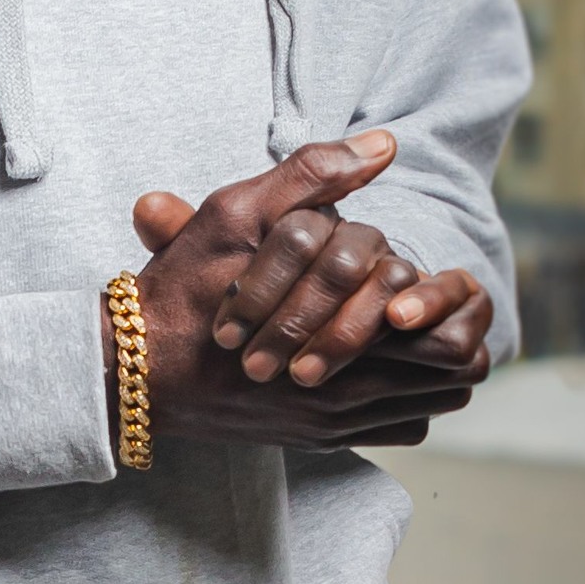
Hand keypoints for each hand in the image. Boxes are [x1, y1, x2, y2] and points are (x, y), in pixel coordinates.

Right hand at [114, 135, 494, 451]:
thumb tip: (386, 144)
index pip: (444, 327)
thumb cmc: (183, 288)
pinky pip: (401, 429)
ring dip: (431, 367)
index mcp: (340, 331)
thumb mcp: (240, 214)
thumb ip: (314, 174)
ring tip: (412, 331)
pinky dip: (405, 402)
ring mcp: (336, 421)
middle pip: (451, 368)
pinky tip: (382, 369)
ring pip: (432, 402)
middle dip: (451, 331)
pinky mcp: (320, 439)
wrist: (133, 369)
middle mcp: (347, 388)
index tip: (427, 275)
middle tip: (431, 301)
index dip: (451, 299)